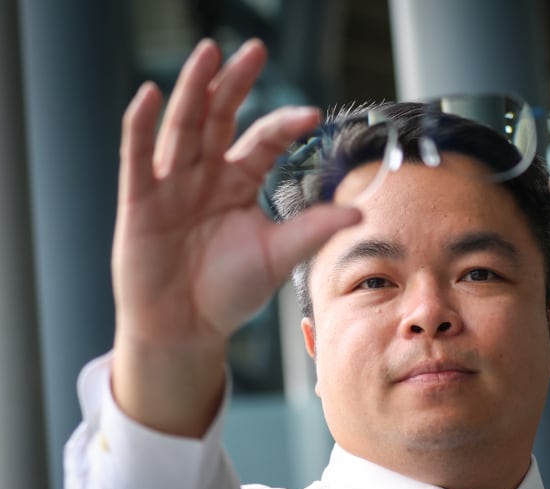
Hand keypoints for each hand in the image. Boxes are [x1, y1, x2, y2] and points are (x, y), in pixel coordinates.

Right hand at [111, 39, 359, 435]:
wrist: (186, 327)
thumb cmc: (228, 292)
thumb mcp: (277, 256)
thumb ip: (312, 230)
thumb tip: (360, 212)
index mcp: (238, 184)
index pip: (262, 142)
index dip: (283, 126)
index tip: (312, 115)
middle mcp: (205, 176)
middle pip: (219, 120)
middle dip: (235, 85)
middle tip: (253, 49)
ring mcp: (171, 185)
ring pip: (183, 128)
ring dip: (194, 91)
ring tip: (209, 54)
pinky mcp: (140, 201)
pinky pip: (139, 158)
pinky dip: (142, 126)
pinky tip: (151, 95)